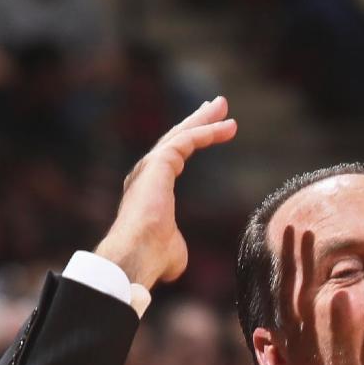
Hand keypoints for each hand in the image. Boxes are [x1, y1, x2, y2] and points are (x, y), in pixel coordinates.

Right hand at [95, 97, 236, 289]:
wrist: (138, 254)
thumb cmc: (154, 258)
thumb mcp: (173, 250)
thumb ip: (176, 243)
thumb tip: (175, 255)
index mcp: (149, 190)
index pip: (173, 158)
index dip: (191, 141)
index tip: (208, 130)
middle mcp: (147, 173)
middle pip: (177, 139)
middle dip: (197, 120)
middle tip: (216, 106)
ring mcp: (151, 166)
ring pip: (181, 134)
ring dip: (204, 119)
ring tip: (223, 106)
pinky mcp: (159, 164)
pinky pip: (186, 140)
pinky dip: (206, 132)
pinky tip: (225, 128)